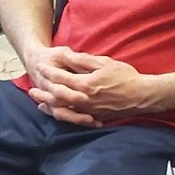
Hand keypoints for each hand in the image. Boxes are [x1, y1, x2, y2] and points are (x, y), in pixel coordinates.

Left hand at [26, 49, 155, 122]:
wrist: (142, 96)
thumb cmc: (125, 77)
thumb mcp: (104, 63)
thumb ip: (83, 61)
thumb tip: (66, 56)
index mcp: (85, 84)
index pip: (61, 78)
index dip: (49, 72)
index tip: (40, 66)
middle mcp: (84, 100)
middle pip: (57, 97)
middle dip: (43, 92)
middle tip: (32, 89)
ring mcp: (89, 111)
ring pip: (63, 110)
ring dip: (50, 106)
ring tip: (39, 103)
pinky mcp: (94, 117)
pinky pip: (74, 118)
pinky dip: (63, 115)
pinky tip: (58, 113)